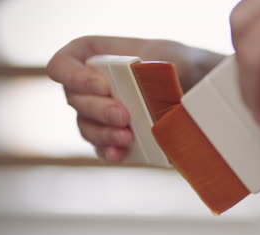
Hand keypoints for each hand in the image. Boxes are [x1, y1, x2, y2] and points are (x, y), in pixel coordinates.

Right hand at [47, 36, 223, 162]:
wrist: (198, 88)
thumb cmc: (180, 63)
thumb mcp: (169, 55)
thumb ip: (153, 63)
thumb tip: (152, 78)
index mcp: (95, 55)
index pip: (62, 65)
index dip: (74, 77)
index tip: (103, 87)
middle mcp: (90, 85)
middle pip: (74, 100)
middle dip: (98, 110)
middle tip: (123, 115)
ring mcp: (99, 113)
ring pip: (86, 126)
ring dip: (103, 133)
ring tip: (127, 137)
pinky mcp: (113, 135)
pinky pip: (101, 147)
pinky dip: (109, 151)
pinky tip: (120, 153)